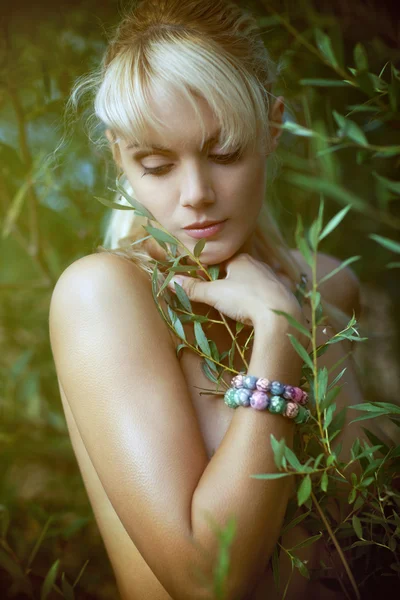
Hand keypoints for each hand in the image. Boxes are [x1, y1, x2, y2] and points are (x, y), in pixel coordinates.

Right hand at [167, 253, 307, 343]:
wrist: (279, 315)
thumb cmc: (245, 299)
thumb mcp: (215, 294)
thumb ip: (194, 288)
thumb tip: (171, 281)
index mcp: (240, 259)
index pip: (219, 262)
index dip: (209, 274)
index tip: (203, 287)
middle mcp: (257, 263)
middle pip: (235, 271)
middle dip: (225, 284)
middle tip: (218, 299)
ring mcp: (270, 277)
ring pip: (250, 282)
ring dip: (241, 292)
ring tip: (235, 307)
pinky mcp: (280, 292)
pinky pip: (262, 293)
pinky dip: (255, 300)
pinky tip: (253, 310)